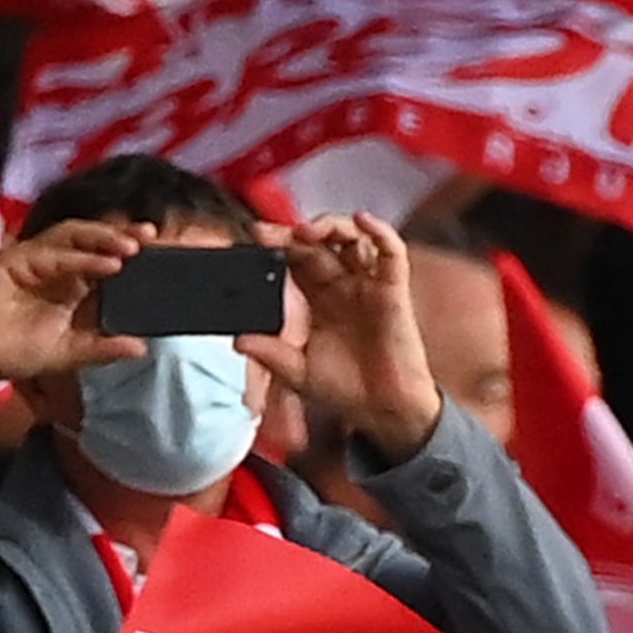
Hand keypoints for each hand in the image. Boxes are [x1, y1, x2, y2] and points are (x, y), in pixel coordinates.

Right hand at [0, 217, 148, 405]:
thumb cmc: (12, 353)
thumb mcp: (67, 355)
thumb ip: (102, 349)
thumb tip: (142, 348)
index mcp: (72, 289)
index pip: (107, 264)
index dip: (132, 257)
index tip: (162, 256)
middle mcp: (58, 269)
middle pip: (95, 242)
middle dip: (123, 236)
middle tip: (153, 236)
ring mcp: (37, 261)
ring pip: (75, 237)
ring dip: (105, 238)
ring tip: (133, 246)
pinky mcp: (17, 259)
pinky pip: (53, 252)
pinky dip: (82, 256)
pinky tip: (106, 264)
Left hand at [244, 213, 438, 462]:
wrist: (383, 411)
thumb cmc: (344, 388)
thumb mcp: (298, 371)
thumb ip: (270, 354)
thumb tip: (238, 341)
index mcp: (316, 297)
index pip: (293, 258)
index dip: (276, 244)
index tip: (254, 238)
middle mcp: (342, 283)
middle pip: (318, 242)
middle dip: (293, 232)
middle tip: (270, 234)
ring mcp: (368, 284)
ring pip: (352, 237)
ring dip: (331, 225)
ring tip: (308, 231)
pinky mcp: (394, 290)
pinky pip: (391, 253)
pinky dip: (380, 232)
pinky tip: (364, 220)